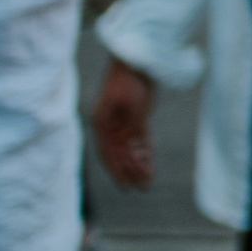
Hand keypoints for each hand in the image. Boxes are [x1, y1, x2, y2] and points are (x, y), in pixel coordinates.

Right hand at [92, 59, 157, 189]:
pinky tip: (149, 163)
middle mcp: (111, 126)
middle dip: (130, 172)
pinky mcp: (137, 118)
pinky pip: (140, 140)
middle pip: (120, 155)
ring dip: (139, 165)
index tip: (127, 186)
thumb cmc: (130, 81)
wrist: (138, 62)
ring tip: (148, 181)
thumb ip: (133, 127)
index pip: (109, 154)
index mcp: (102, 124)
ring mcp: (124, 123)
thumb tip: (134, 150)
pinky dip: (145, 152)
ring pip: (131, 150)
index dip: (118, 171)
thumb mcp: (131, 106)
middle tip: (141, 188)